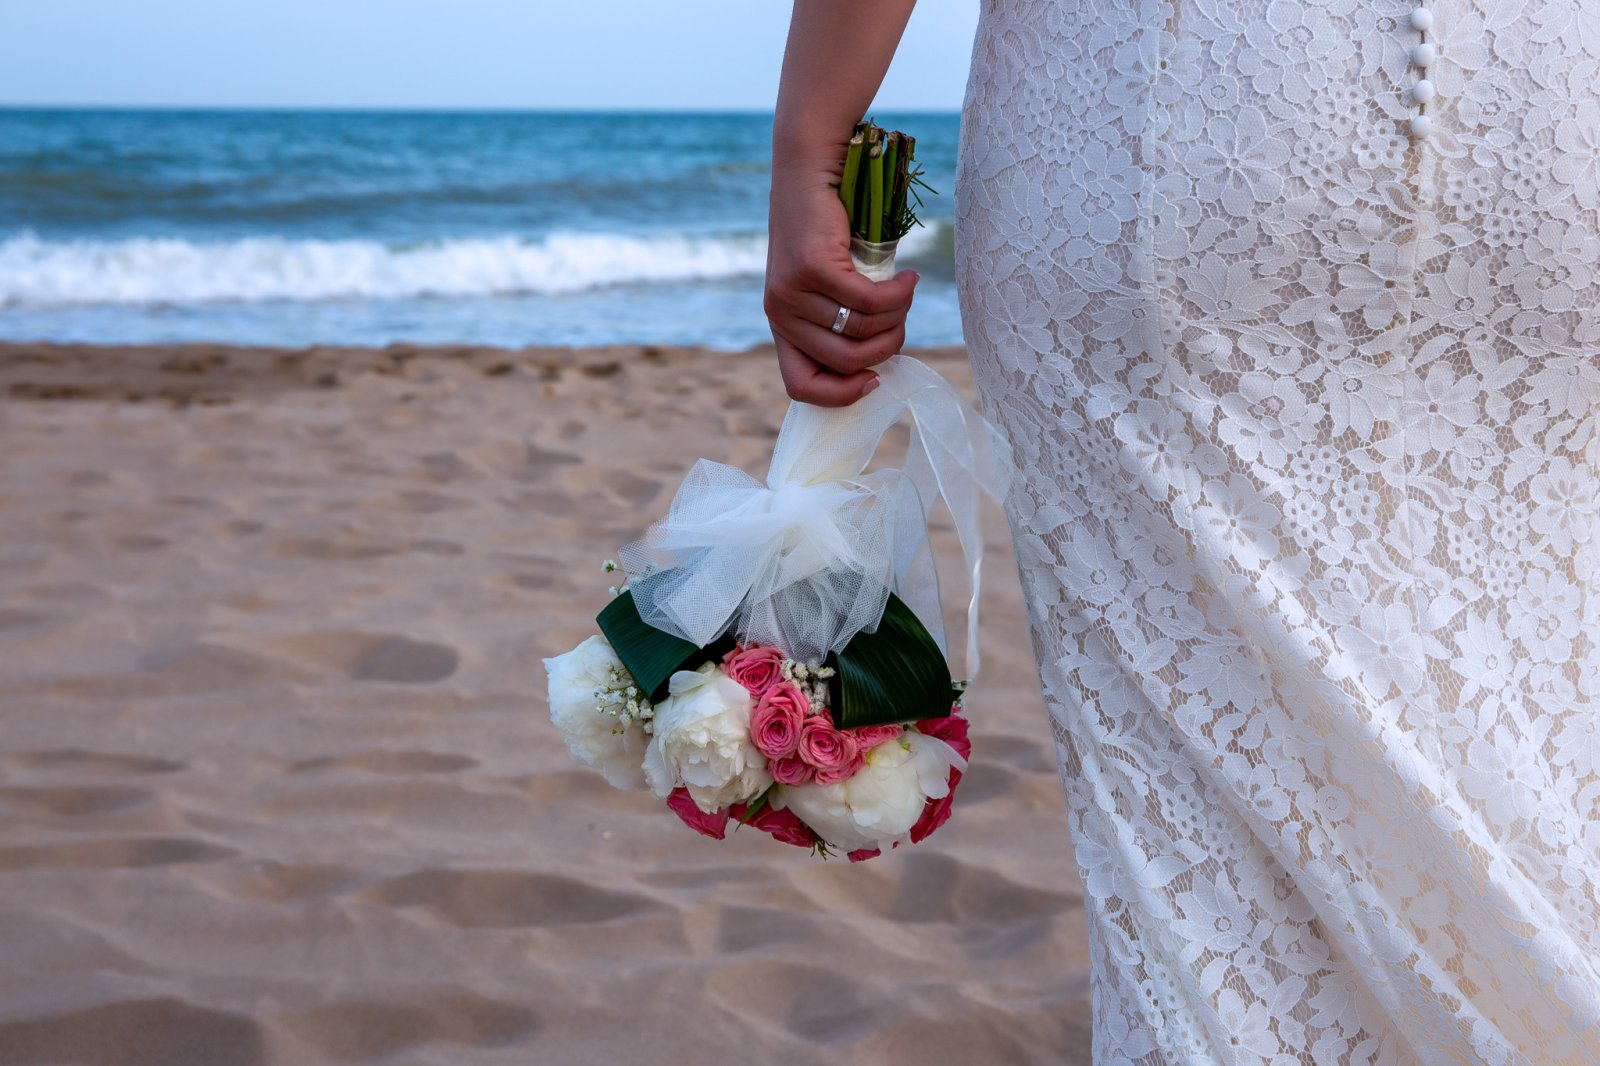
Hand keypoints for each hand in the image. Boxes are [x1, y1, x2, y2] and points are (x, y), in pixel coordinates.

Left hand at [764, 163, 919, 406]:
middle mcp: (780, 314)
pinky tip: (909, 279)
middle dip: (887, 347)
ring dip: (898, 316)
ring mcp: (792, 293)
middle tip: (902, 320)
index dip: (841, 394)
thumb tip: (880, 360)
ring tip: (907, 292)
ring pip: (862, 330)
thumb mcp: (827, 284)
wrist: (809, 171)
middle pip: (847, 361)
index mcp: (781, 326)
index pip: (801, 387)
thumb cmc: (826, 229)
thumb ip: (841, 320)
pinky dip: (899, 295)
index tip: (875, 379)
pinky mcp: (812, 269)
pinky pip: (868, 301)